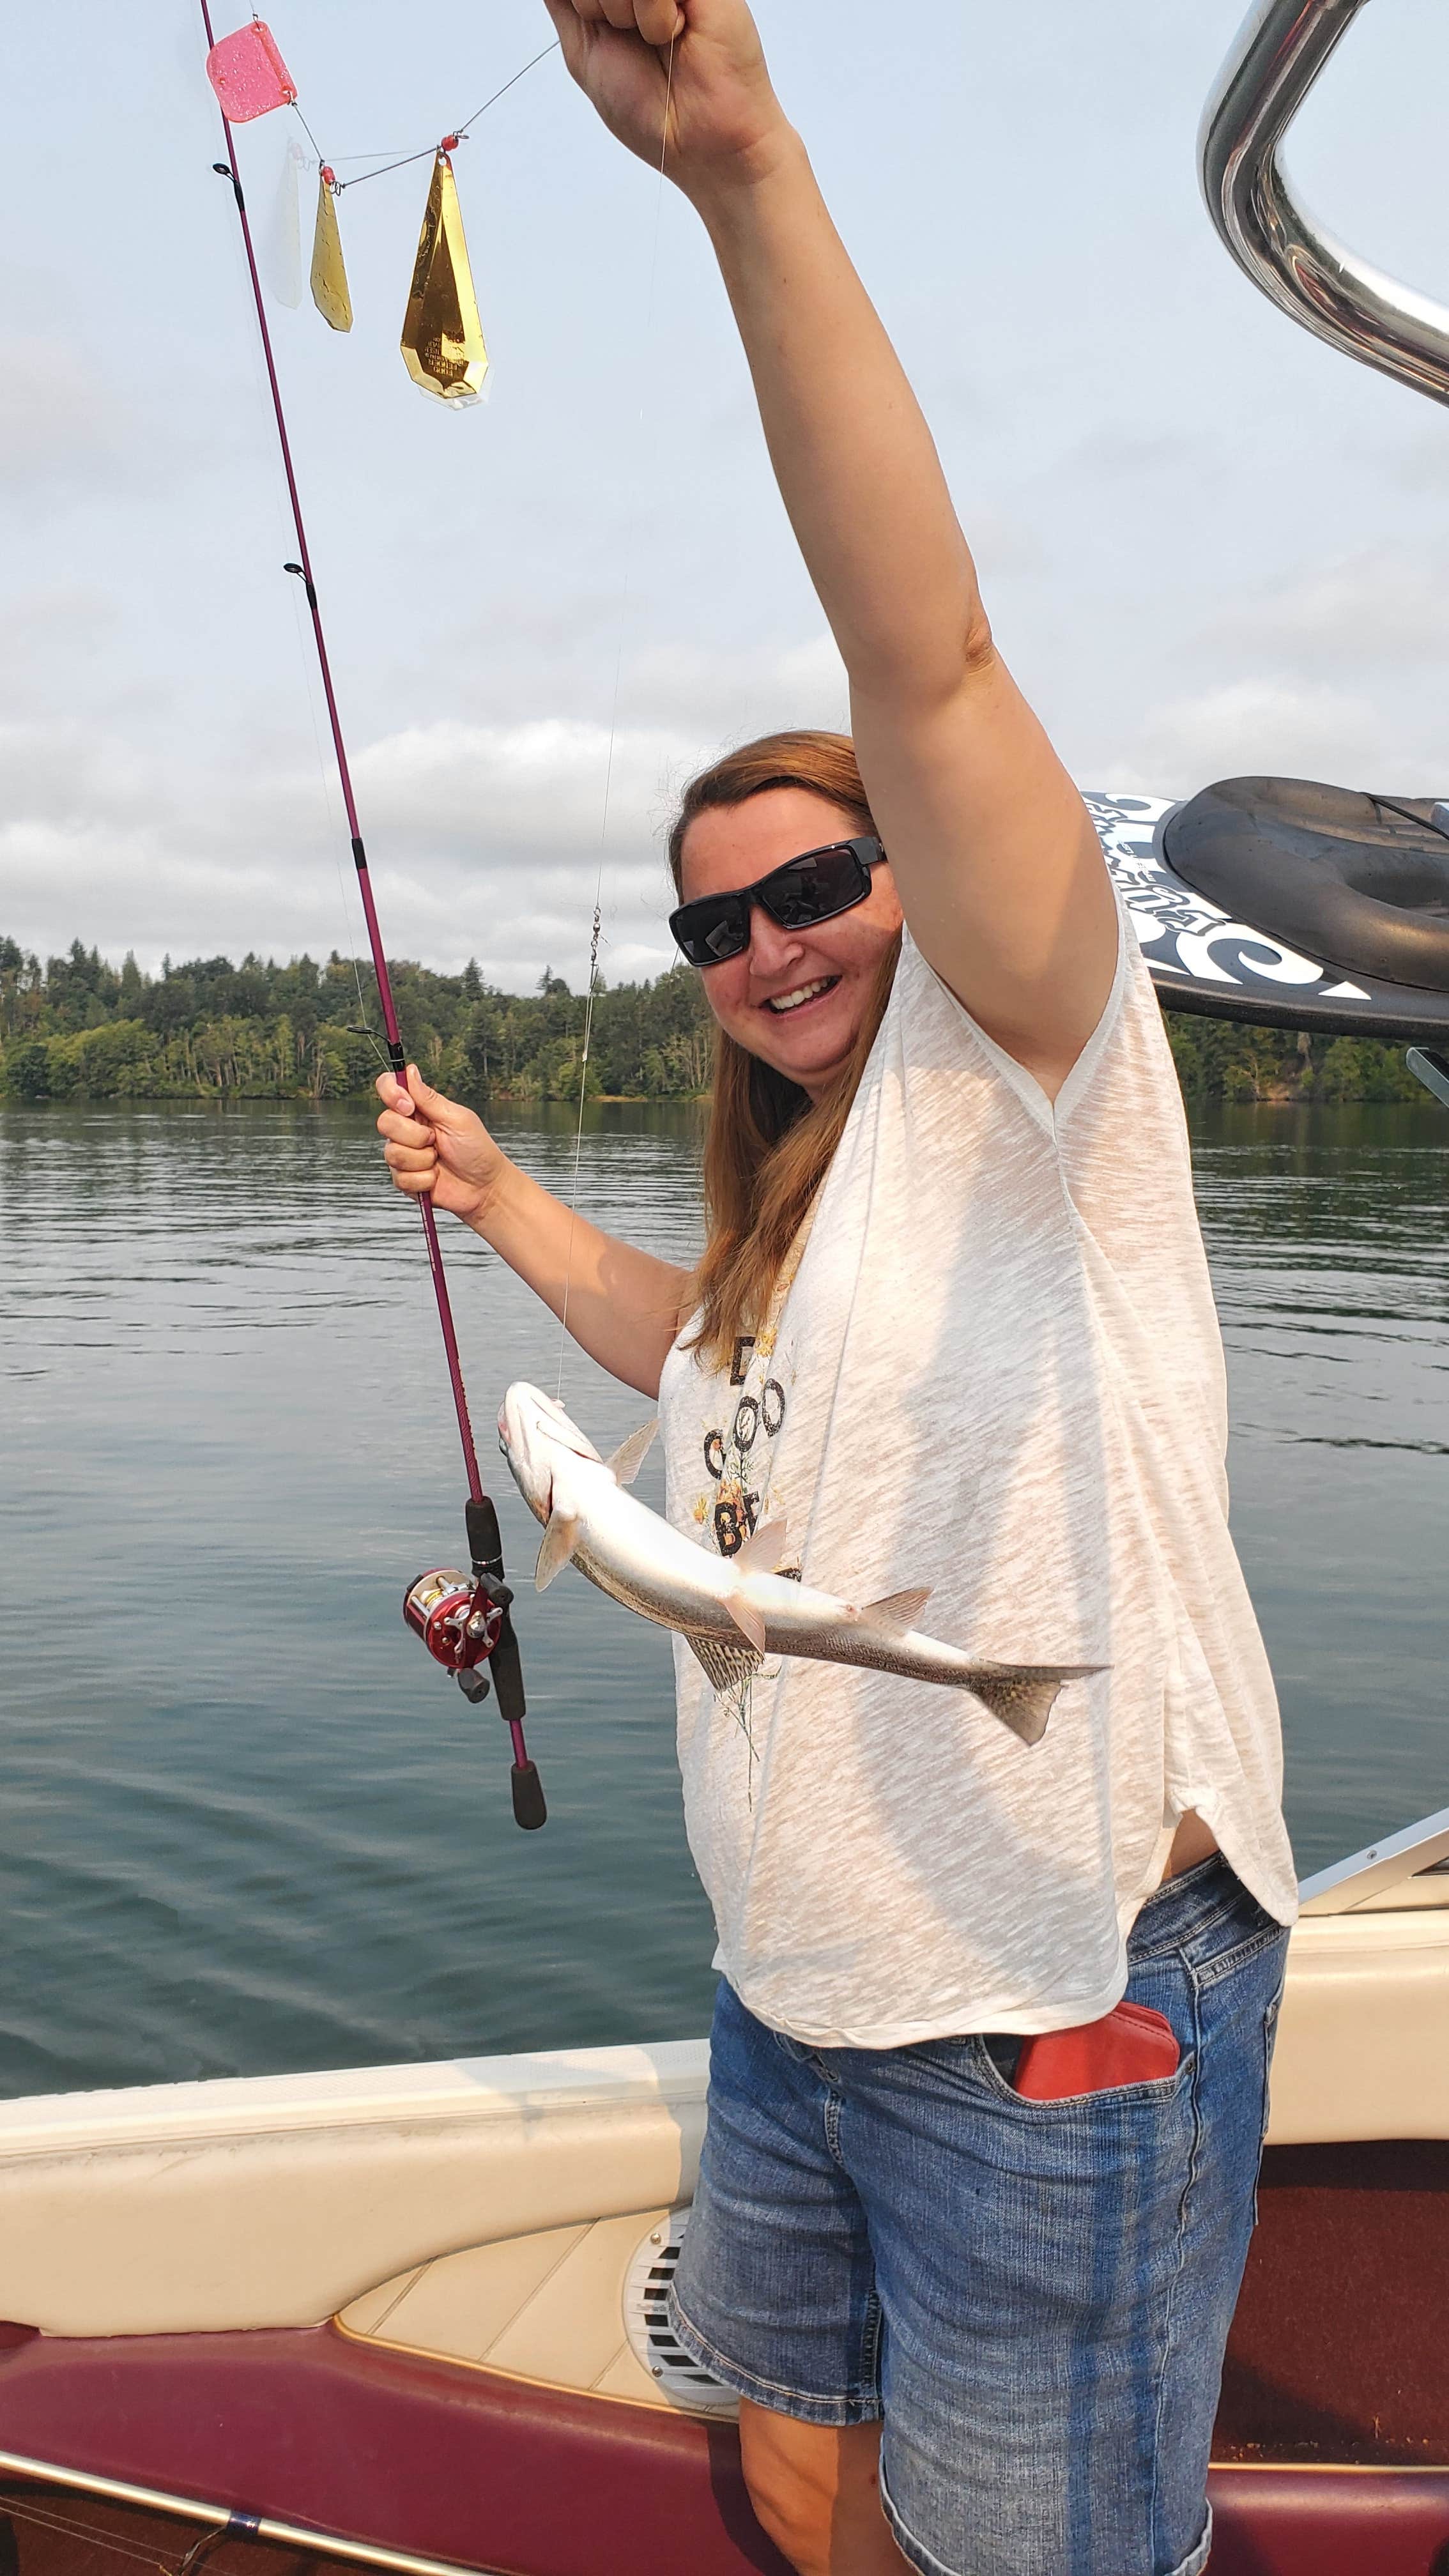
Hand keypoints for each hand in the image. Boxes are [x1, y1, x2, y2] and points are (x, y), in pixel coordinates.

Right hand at [375, 1067, 504, 1226]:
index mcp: (419, 1109)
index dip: (391, 1094)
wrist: (484, 1187)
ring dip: (422, 1160)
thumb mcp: (457, 1119)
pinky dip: (423, 1179)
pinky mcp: (404, 1178)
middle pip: (384, 1122)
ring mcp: (403, 1154)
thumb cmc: (476, 1150)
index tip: (409, 1107)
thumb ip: (429, 1098)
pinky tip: (435, 1178)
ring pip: (391, 1153)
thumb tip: (409, 1071)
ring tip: (438, 1161)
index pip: (388, 1088)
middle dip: (414, 1135)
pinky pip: (400, 1178)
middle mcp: (406, 1129)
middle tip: (435, 1141)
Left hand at [540, 0, 786, 193]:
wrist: (702, 141)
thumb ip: (563, 2)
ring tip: (658, 40)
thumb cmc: (650, 110)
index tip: (600, 30)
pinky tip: (677, 33)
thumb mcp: (583, 52)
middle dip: (597, 9)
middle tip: (632, 41)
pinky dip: (652, 17)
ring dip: (622, 15)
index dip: (582, 7)